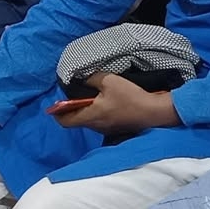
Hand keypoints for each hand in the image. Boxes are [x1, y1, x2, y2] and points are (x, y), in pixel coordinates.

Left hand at [55, 72, 179, 134]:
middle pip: (78, 120)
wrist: (154, 112)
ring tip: (91, 95)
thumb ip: (92, 79)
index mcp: (91, 117)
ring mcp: (107, 129)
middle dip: (73, 109)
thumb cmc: (130, 97)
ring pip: (90, 120)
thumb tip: (83, 79)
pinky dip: (98, 112)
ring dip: (87, 110)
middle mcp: (96, 126)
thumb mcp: (109, 81)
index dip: (58, 114)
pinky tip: (105, 101)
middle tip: (74, 95)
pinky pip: (101, 120)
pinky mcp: (117, 127)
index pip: (66, 122)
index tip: (55, 106)